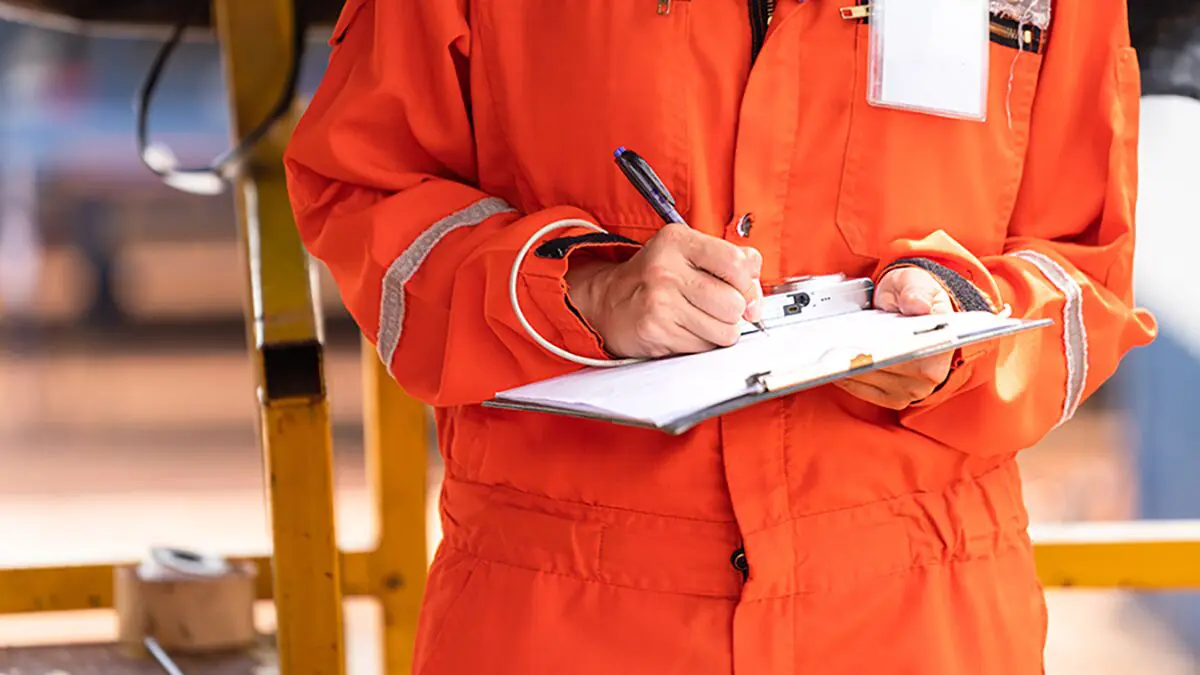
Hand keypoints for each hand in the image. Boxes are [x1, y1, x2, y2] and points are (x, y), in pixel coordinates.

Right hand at [564, 222, 763, 357]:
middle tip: (718, 308)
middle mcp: (666, 269)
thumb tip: (756, 294)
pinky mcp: (656, 331)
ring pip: (725, 331)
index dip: (749, 284)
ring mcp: (659, 302)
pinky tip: (685, 330)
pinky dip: (702, 344)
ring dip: (720, 331)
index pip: (736, 263)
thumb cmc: (655, 278)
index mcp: (678, 241)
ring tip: (700, 319)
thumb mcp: (688, 253)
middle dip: (735, 312)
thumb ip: (730, 261)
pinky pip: (705, 347)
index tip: (743, 291)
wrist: (608, 302)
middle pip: (734, 302)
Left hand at [835, 267, 954, 408]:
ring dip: (847, 368)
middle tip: (832, 345)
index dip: (875, 351)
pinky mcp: (896, 398)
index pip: (903, 355)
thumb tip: (917, 305)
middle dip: (854, 357)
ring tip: (832, 351)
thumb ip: (915, 291)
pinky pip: (864, 392)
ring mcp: (913, 389)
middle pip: (880, 371)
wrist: (913, 306)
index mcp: (941, 346)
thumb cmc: (915, 296)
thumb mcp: (916, 282)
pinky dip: (847, 378)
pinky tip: (837, 363)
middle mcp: (930, 374)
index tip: (851, 344)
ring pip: (868, 382)